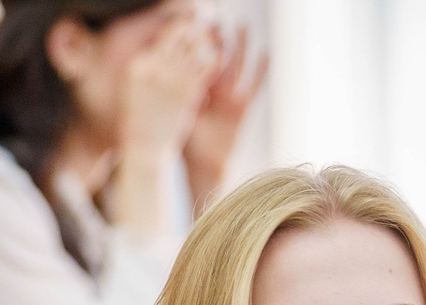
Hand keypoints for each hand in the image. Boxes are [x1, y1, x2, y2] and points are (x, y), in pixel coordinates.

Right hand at [118, 14, 220, 163]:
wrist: (143, 150)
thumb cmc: (137, 122)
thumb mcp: (133, 89)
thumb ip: (147, 67)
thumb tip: (159, 49)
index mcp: (138, 65)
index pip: (163, 35)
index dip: (180, 23)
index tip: (190, 17)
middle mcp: (154, 68)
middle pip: (181, 36)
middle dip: (196, 24)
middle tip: (206, 14)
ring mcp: (173, 80)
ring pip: (197, 49)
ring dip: (208, 38)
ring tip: (216, 29)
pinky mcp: (189, 94)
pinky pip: (205, 70)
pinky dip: (213, 60)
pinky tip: (218, 55)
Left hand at [182, 24, 267, 207]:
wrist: (203, 166)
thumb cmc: (186, 142)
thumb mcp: (177, 112)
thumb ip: (174, 93)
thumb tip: (159, 71)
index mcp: (198, 88)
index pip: (199, 58)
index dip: (198, 41)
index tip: (195, 21)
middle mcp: (215, 89)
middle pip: (219, 56)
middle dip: (219, 37)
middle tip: (218, 18)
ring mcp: (231, 97)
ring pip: (237, 65)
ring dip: (240, 45)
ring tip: (242, 25)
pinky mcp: (243, 107)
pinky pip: (255, 85)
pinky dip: (261, 70)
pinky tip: (267, 52)